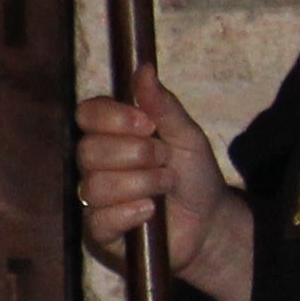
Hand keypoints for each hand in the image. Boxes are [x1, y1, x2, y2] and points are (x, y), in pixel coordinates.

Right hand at [77, 70, 255, 300]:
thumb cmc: (195, 176)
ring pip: (95, 186)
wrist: (212, 224)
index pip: (87, 114)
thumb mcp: (187, 137)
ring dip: (140, 184)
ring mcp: (94, 200)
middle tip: (165, 161)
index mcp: (111, 136)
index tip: (147, 124)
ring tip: (165, 187)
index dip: (112, 117)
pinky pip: (99, 219)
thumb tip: (144, 67)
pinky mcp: (99, 233)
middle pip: (88, 150)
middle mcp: (95, 165)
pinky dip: (130, 212)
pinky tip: (150, 212)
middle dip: (136, 154)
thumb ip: (163, 106)